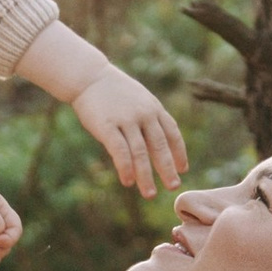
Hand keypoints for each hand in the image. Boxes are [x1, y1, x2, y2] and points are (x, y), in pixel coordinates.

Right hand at [73, 62, 187, 195]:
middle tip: (173, 187)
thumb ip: (147, 119)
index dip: (179, 152)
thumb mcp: (138, 100)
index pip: (172, 133)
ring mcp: (126, 120)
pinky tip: (128, 181)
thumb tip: (155, 146)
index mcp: (154, 108)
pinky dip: (125, 167)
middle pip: (160, 146)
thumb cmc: (113, 91)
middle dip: (167, 168)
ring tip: (149, 194)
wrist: (89, 76)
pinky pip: (120, 150)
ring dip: (146, 175)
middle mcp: (144, 114)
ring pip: (140, 152)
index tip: (182, 169)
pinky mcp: (107, 126)